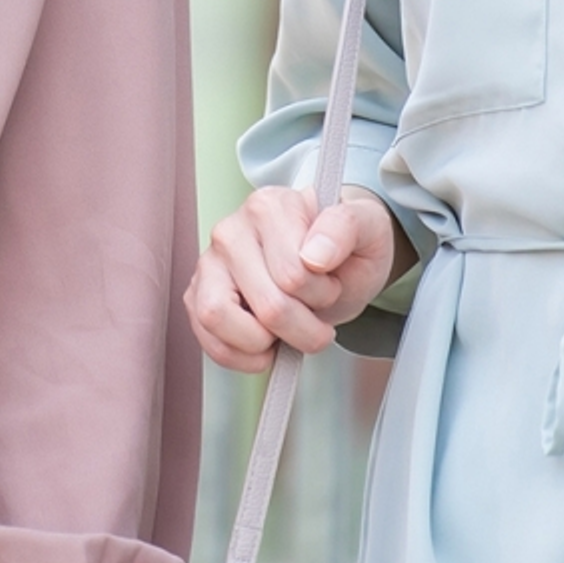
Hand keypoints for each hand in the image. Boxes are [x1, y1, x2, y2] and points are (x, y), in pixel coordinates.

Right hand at [186, 184, 406, 371]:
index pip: (293, 275)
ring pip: (218, 317)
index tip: (329, 281)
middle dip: (304, 328)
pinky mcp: (197, 294)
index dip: (322, 294)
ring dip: (264, 343)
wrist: (333, 263)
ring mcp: (209, 263)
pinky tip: (264, 344)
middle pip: (267, 305)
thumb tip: (314, 255)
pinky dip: (240, 356)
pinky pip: (207, 339)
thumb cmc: (345, 247)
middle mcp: (231, 230)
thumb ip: (344, 227)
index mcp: (269, 206)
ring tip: (285, 330)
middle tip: (315, 312)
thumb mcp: (366, 228)